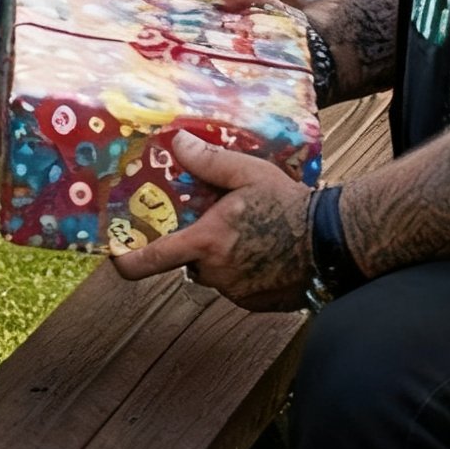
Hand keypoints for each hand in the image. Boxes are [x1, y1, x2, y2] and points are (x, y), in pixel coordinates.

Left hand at [109, 132, 312, 310]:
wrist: (334, 244)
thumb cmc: (290, 205)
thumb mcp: (249, 173)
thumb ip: (209, 161)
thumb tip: (178, 143)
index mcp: (207, 241)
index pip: (151, 259)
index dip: (126, 259)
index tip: (114, 254)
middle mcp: (217, 273)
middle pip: (187, 260)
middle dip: (196, 241)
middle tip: (217, 219)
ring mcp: (238, 293)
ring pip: (214, 273)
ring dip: (222, 256)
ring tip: (250, 232)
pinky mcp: (257, 304)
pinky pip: (237, 286)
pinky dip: (243, 271)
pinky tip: (265, 250)